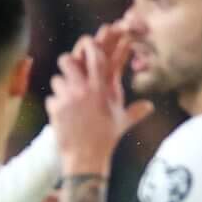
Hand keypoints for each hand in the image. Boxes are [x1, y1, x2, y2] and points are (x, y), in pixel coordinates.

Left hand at [47, 28, 152, 172]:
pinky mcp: (55, 109)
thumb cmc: (106, 139)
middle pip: (68, 60)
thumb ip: (136, 111)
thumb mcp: (122, 121)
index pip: (95, 56)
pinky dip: (55, 104)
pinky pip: (51, 97)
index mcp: (101, 88)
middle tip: (70, 67)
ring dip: (61, 84)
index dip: (91, 46)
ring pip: (57, 78)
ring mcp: (67, 98)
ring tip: (67, 96)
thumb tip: (150, 107)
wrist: (86, 158)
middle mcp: (83, 89)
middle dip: (68, 61)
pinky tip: (62, 114)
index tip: (88, 44)